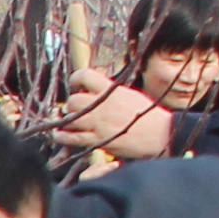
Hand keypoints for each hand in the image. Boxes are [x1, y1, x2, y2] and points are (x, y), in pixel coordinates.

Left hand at [52, 72, 170, 159]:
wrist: (160, 134)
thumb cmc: (149, 115)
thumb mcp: (130, 95)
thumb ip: (112, 92)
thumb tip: (98, 89)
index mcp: (112, 90)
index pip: (85, 76)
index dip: (76, 79)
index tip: (76, 84)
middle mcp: (102, 106)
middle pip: (73, 100)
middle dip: (72, 103)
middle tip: (76, 107)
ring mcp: (99, 124)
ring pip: (70, 119)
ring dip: (66, 119)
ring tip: (67, 120)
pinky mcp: (98, 141)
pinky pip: (73, 138)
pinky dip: (62, 136)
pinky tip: (58, 134)